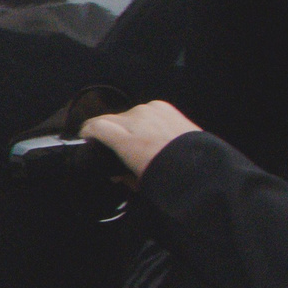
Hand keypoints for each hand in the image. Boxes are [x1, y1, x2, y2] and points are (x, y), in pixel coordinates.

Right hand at [79, 100, 201, 178]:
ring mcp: (150, 111)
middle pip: (109, 119)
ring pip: (127, 114)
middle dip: (108, 131)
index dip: (87, 133)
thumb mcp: (138, 181)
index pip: (94, 126)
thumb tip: (115, 174)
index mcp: (126, 139)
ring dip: (127, 125)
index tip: (86, 139)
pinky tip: (151, 130)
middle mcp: (135, 120)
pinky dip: (144, 119)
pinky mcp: (163, 107)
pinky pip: (145, 110)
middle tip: (115, 147)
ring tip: (138, 140)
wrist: (201, 167)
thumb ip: (120, 174)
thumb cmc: (170, 176)